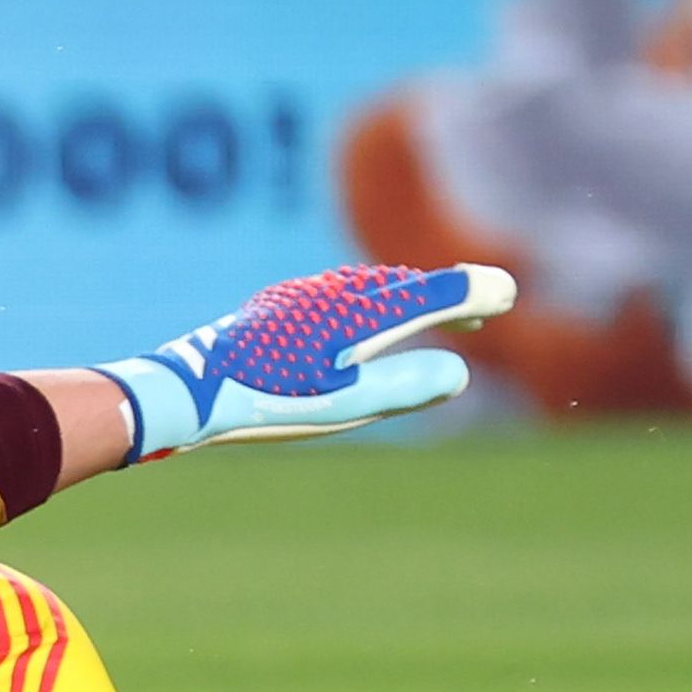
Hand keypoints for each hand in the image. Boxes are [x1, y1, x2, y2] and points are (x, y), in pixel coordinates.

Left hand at [102, 262, 510, 463]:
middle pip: (403, 287)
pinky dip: (372, 300)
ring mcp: (301, 297)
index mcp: (354, 319)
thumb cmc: (263, 404)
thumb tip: (458, 371)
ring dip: (409, 297)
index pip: (425, 299)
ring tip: (437, 315)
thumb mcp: (342, 405)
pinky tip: (367, 320)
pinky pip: (341, 292)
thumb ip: (401, 385)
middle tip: (487, 306)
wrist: (183, 390)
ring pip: (370, 287)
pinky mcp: (277, 308)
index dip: (468, 293)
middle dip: (446, 295)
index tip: (507, 289)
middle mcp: (331, 297)